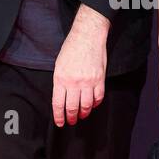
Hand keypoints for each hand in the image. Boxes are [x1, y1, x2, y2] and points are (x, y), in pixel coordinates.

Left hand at [52, 9, 108, 125]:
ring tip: (82, 115)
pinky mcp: (99, 79)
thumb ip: (60, 82)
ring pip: (86, 105)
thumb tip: (62, 98)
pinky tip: (92, 105)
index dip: (59, 116)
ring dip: (84, 113)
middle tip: (72, 121)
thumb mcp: (59, 65)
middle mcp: (74, 82)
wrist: (87, 36)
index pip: (58, 104)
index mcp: (60, 78)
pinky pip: (98, 97)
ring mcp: (88, 81)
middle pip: (73, 107)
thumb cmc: (71, 48)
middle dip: (72, 117)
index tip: (60, 123)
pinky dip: (95, 103)